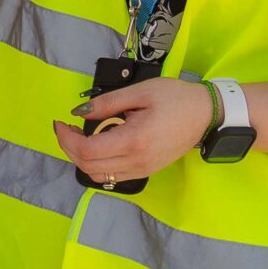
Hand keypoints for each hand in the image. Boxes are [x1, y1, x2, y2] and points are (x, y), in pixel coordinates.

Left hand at [53, 77, 214, 187]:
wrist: (207, 115)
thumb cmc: (176, 98)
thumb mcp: (141, 92)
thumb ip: (107, 103)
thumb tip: (79, 112)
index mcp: (133, 141)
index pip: (86, 150)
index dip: (66, 138)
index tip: (61, 122)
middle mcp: (136, 162)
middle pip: (87, 166)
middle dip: (69, 148)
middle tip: (66, 128)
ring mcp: (142, 170)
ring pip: (98, 176)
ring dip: (81, 158)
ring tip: (79, 137)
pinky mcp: (146, 172)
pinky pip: (112, 176)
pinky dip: (97, 164)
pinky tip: (98, 145)